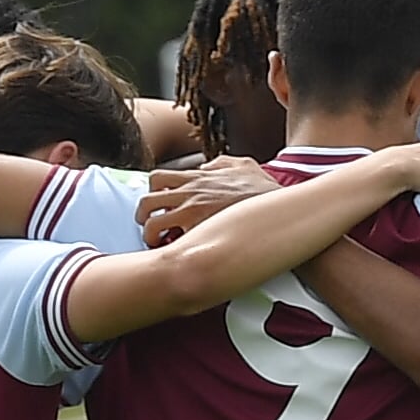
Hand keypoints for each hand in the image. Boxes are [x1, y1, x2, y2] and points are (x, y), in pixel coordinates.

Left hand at [133, 155, 275, 240]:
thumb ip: (221, 163)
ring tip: (157, 244)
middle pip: (146, 201)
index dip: (153, 194)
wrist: (276, 206)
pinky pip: (172, 243)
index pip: (158, 180)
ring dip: (149, 235)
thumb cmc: (262, 189)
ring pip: (152, 224)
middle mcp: (189, 194)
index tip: (158, 205)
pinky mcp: (200, 233)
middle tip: (149, 225)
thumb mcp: (243, 164)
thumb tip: (208, 166)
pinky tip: (176, 255)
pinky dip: (169, 250)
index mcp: (197, 178)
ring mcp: (192, 214)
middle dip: (142, 216)